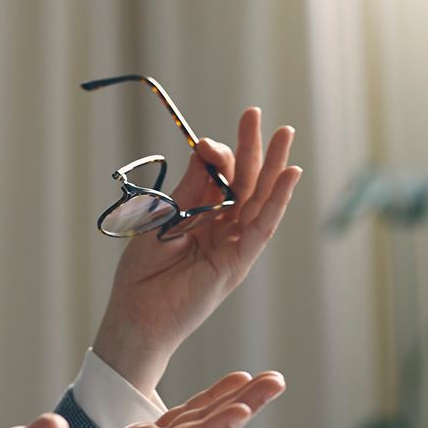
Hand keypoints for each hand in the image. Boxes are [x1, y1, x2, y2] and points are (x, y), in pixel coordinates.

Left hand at [91, 107, 302, 394]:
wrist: (137, 314)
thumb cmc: (142, 272)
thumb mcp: (163, 217)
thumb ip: (189, 186)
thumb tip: (207, 145)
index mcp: (200, 215)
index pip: (219, 175)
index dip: (217, 154)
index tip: (206, 143)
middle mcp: (222, 227)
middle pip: (245, 181)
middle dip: (253, 147)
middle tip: (255, 113)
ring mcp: (234, 244)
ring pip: (260, 199)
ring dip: (274, 166)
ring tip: (286, 134)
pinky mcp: (239, 261)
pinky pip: (263, 226)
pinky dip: (278, 200)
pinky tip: (290, 175)